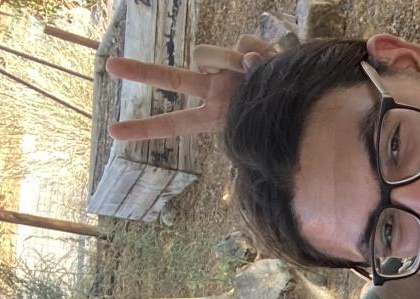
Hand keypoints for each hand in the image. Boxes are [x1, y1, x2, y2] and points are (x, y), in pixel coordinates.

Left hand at [106, 36, 274, 140]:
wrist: (310, 102)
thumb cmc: (286, 121)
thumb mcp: (262, 120)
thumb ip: (248, 89)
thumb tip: (247, 58)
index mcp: (214, 116)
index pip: (174, 123)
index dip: (144, 128)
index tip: (113, 132)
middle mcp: (215, 90)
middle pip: (172, 79)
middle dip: (141, 72)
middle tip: (109, 66)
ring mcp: (227, 69)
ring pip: (207, 55)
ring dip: (227, 62)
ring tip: (256, 72)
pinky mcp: (243, 49)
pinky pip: (242, 43)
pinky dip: (258, 53)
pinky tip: (272, 62)